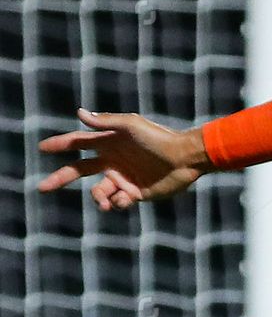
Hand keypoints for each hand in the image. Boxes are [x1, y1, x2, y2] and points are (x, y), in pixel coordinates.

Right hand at [38, 108, 211, 209]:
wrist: (184, 158)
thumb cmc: (159, 138)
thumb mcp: (131, 126)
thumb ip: (105, 122)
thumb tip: (79, 113)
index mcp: (108, 143)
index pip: (78, 143)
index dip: (60, 145)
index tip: (42, 148)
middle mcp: (112, 161)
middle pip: (79, 171)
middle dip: (60, 178)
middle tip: (42, 187)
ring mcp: (123, 178)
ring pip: (99, 192)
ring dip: (99, 197)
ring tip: (106, 200)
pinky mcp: (136, 194)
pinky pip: (118, 202)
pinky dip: (119, 202)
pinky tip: (129, 197)